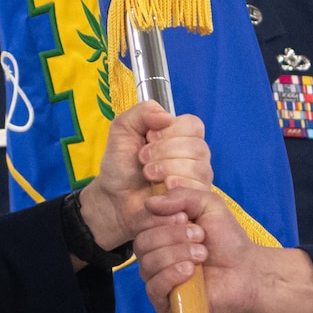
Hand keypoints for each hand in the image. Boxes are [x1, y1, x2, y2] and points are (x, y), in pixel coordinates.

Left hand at [78, 102, 211, 251]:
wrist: (113, 198)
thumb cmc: (121, 165)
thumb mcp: (123, 129)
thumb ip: (142, 112)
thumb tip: (167, 116)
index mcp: (181, 135)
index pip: (193, 125)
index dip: (171, 131)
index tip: (149, 138)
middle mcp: (195, 155)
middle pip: (197, 146)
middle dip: (164, 152)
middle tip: (143, 160)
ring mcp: (198, 179)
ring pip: (199, 168)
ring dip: (168, 169)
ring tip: (148, 175)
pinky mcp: (195, 200)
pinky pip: (197, 190)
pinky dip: (175, 187)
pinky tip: (161, 189)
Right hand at [135, 186, 312, 312]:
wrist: (247, 271)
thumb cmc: (228, 240)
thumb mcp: (208, 205)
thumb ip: (181, 196)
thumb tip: (150, 202)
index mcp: (160, 232)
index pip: (139, 222)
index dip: (159, 218)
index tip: (185, 217)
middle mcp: (154, 255)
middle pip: (142, 243)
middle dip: (172, 236)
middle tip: (200, 237)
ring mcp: (158, 279)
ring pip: (147, 264)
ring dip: (177, 254)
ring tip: (202, 254)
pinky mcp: (165, 302)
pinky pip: (153, 287)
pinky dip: (171, 275)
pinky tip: (191, 271)